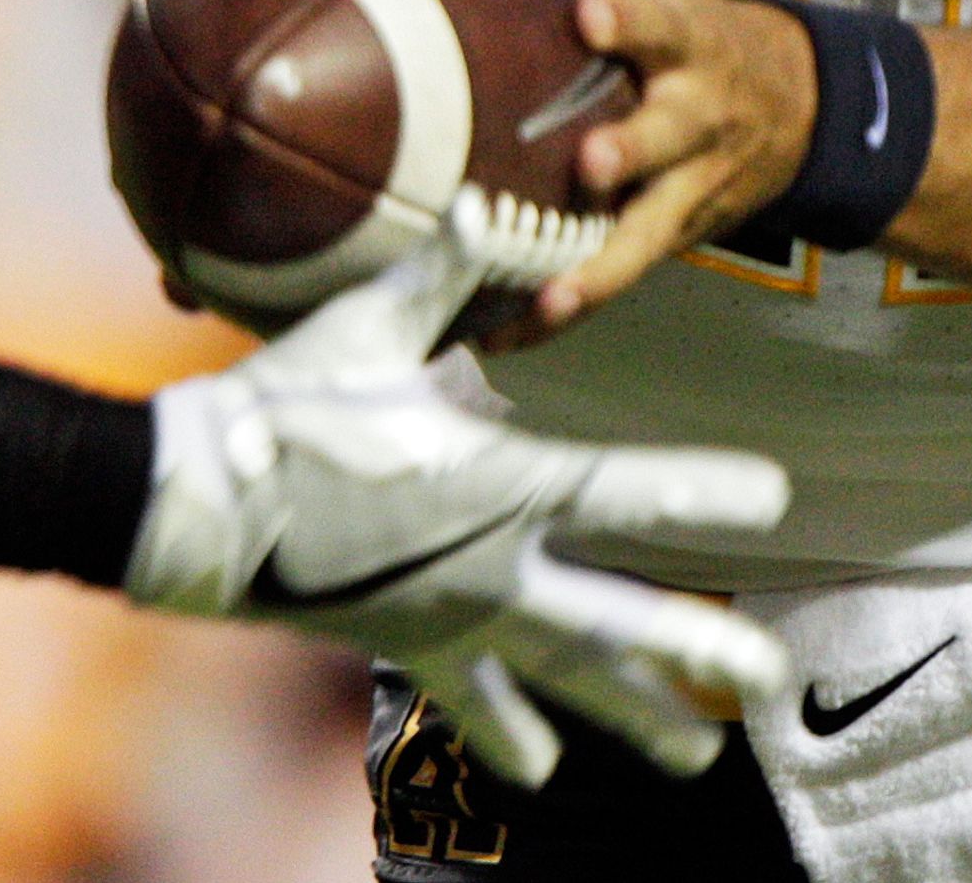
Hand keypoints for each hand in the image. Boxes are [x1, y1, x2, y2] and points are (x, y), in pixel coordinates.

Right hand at [124, 201, 791, 785]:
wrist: (197, 505)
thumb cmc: (285, 409)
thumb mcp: (366, 329)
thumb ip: (439, 273)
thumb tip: (484, 201)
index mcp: (496, 484)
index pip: (625, 491)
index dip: (704, 493)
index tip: (774, 498)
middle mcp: (490, 568)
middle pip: (617, 624)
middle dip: (699, 654)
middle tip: (771, 686)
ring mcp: (452, 619)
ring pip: (562, 681)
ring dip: (633, 716)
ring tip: (697, 754)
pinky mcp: (408, 644)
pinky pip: (474, 701)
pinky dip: (511, 735)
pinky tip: (544, 770)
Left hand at [480, 0, 818, 347]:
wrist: (801, 103)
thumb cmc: (686, 30)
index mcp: (680, 35)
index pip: (657, 18)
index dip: (627, 17)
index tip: (590, 15)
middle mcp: (693, 110)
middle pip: (667, 130)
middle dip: (632, 148)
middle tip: (592, 162)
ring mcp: (691, 180)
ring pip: (651, 226)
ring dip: (600, 261)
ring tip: (551, 291)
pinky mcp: (678, 232)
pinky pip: (623, 274)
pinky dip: (570, 302)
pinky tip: (514, 330)